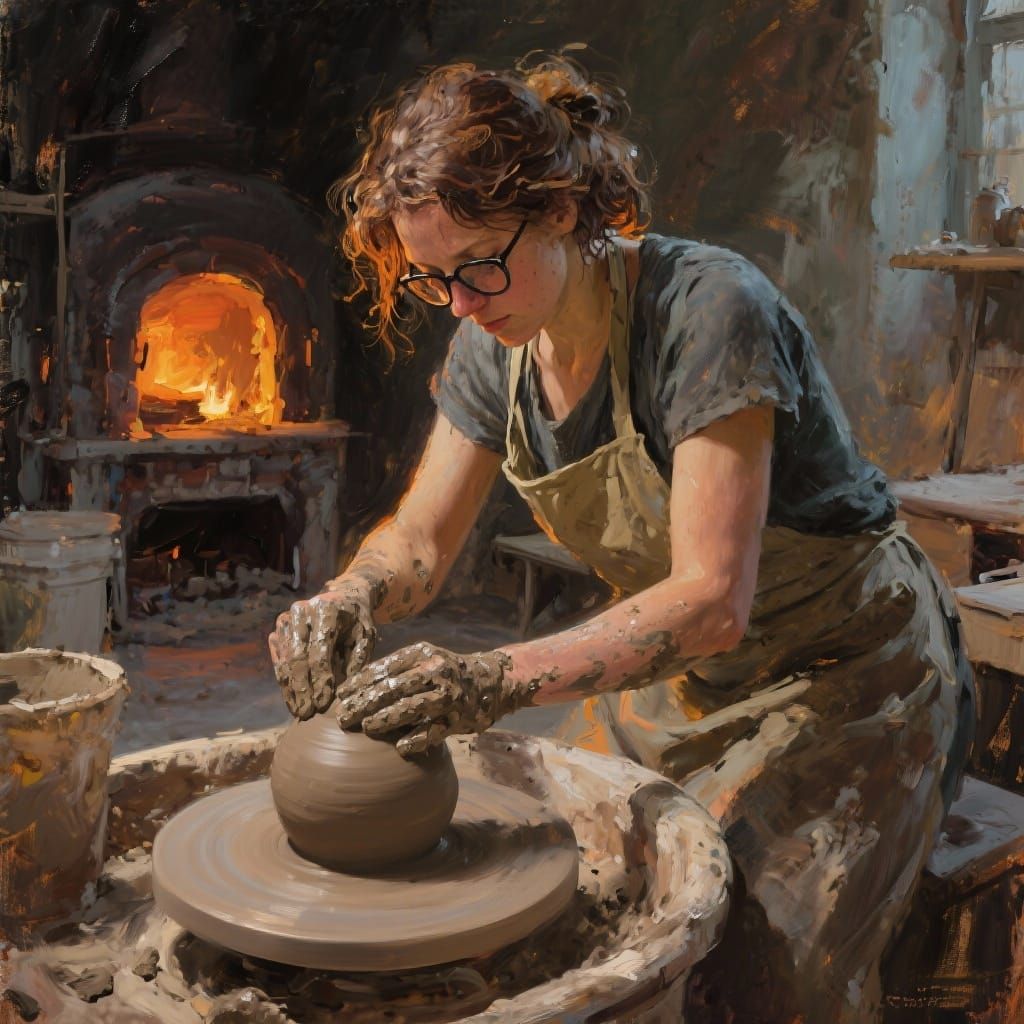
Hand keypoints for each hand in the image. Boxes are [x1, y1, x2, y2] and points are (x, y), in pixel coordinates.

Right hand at [268, 577, 377, 719]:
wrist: (343, 595)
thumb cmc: (358, 619)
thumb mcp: (366, 635)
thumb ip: (357, 659)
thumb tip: (343, 690)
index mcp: (326, 609)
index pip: (319, 651)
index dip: (320, 679)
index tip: (324, 703)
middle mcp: (301, 611)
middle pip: (297, 656)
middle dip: (301, 688)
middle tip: (306, 713)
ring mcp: (287, 618)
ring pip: (285, 659)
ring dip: (290, 688)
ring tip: (297, 711)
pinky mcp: (279, 627)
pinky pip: (278, 657)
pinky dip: (284, 679)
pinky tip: (290, 697)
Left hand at [335, 643, 517, 755]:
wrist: (489, 680)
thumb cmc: (444, 671)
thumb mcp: (422, 659)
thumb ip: (396, 668)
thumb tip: (353, 686)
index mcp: (422, 653)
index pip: (385, 667)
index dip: (360, 682)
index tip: (341, 695)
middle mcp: (435, 670)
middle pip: (394, 687)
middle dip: (365, 702)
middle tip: (343, 716)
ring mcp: (448, 695)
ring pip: (412, 707)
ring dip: (386, 718)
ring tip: (366, 727)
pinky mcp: (458, 718)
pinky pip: (434, 730)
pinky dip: (417, 739)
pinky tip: (400, 747)